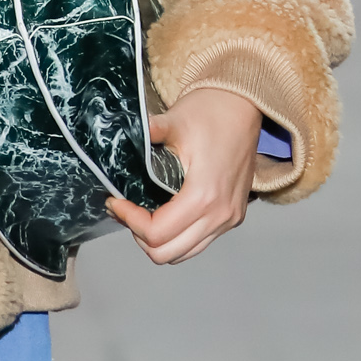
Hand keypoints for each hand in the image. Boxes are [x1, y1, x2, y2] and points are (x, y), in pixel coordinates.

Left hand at [108, 85, 262, 264]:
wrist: (243, 106)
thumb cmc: (211, 112)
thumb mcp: (173, 122)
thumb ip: (145, 137)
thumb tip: (118, 140)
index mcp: (203, 195)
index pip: (156, 233)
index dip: (130, 220)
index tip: (117, 202)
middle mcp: (219, 214)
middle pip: (166, 253)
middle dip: (140, 235)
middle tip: (127, 211)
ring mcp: (229, 219)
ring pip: (182, 253)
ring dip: (158, 241)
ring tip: (143, 216)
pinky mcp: (233, 217)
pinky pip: (198, 243)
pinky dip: (177, 237)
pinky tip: (165, 215)